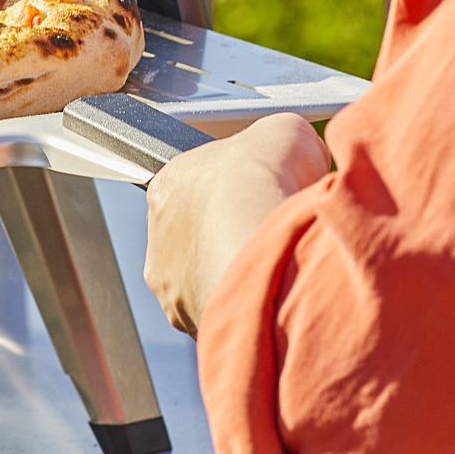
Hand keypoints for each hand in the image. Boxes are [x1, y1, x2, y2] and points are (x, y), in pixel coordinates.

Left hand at [144, 114, 330, 335]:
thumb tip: (295, 153)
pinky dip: (250, 305)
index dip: (236, 191)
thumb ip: (280, 141)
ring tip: (279, 265)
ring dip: (239, 273)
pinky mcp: (196, 320)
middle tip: (271, 231)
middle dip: (233, 235)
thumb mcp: (284, 132)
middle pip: (200, 237)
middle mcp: (159, 237)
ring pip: (210, 279)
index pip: (199, 187)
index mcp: (168, 183)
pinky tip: (277, 293)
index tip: (262, 195)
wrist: (265, 232)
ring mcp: (173, 285)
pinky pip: (226, 313)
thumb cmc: (263, 177)